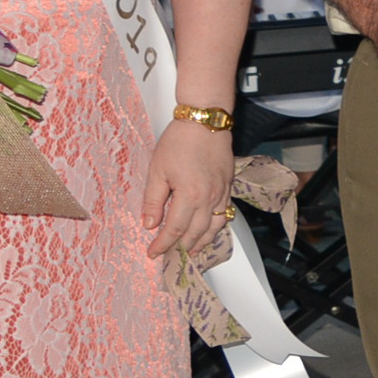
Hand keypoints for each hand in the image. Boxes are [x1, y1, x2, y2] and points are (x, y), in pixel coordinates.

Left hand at [142, 112, 236, 261]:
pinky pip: (225, 215)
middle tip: (168, 255)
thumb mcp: (157, 170)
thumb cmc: (179, 142)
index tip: (152, 252)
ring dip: (202, 242)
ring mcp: (222, 194)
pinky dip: (216, 228)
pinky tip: (208, 230)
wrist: (206, 122)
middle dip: (181, 247)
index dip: (162, 244)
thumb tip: (149, 224)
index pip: (175, 229)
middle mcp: (209, 199)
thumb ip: (154, 200)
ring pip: (214, 228)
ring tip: (191, 251)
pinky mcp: (228, 187)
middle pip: (196, 233)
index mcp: (189, 195)